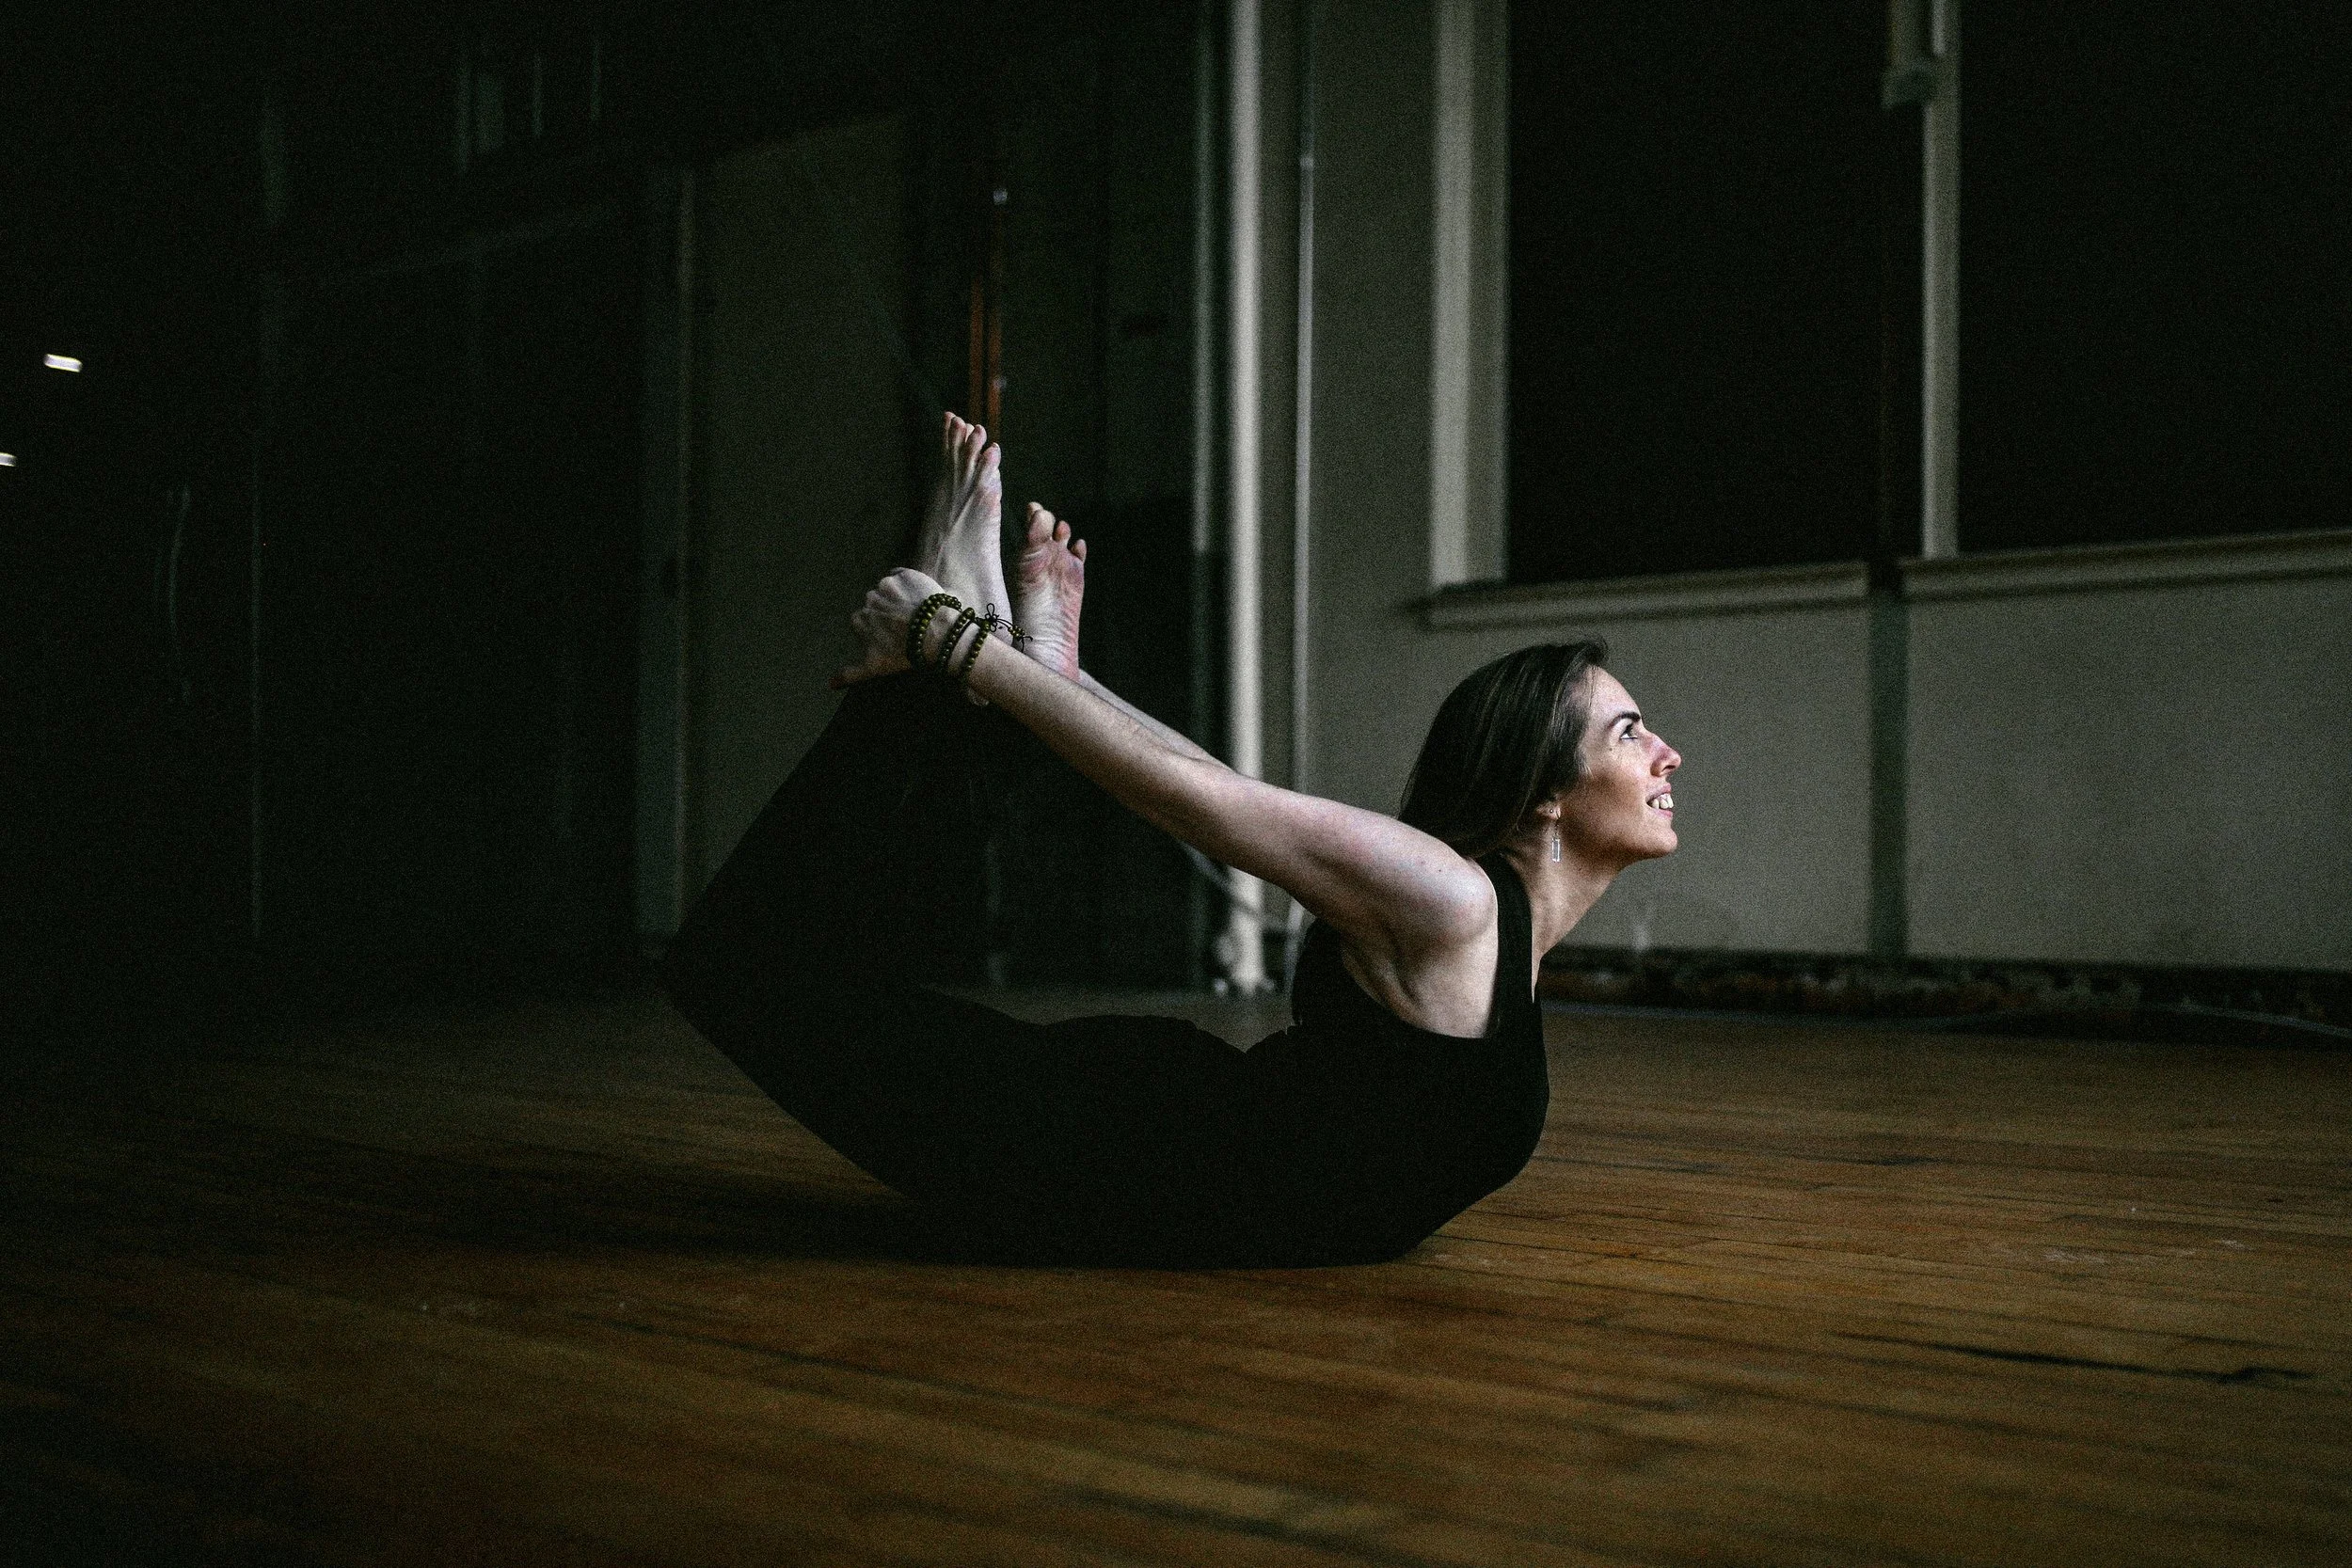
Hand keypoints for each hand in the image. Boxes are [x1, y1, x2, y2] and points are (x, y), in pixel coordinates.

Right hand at [832, 567, 949, 687]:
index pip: (865, 621)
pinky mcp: (906, 574)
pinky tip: (918, 596)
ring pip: (890, 590)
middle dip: (889, 613)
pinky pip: (903, 576)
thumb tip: (830, 683)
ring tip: (917, 613)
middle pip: (877, 605)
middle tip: (908, 625)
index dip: (880, 629)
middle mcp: (868, 599)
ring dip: (899, 598)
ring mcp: (886, 585)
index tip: (893, 637)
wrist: (935, 635)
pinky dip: (908, 583)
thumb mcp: (873, 668)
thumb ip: (849, 674)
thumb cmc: (903, 653)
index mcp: (857, 619)